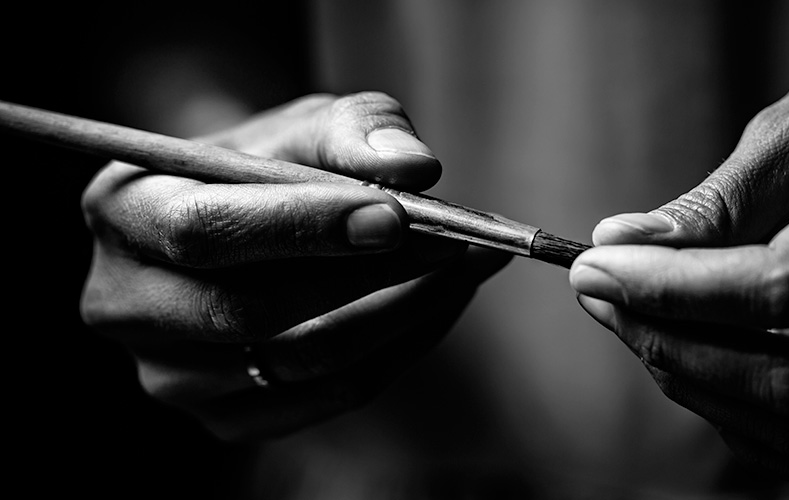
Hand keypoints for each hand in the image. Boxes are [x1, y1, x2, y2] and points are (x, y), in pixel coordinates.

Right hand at [80, 93, 510, 440]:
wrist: (243, 218)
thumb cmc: (270, 162)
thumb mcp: (305, 122)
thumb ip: (357, 129)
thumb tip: (414, 168)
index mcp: (122, 212)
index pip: (204, 231)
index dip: (303, 227)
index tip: (397, 215)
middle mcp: (126, 305)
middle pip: (249, 311)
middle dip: (369, 276)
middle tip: (457, 242)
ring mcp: (172, 375)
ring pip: (303, 362)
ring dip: (404, 313)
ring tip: (467, 265)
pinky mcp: (228, 418)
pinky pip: (331, 396)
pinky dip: (400, 350)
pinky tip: (437, 304)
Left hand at [570, 10, 788, 488]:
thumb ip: (716, 200)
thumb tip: (618, 245)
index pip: (782, 284)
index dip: (673, 289)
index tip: (595, 266)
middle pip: (788, 369)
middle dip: (667, 340)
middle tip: (601, 295)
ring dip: (696, 384)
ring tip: (639, 325)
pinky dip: (749, 425)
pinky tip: (702, 371)